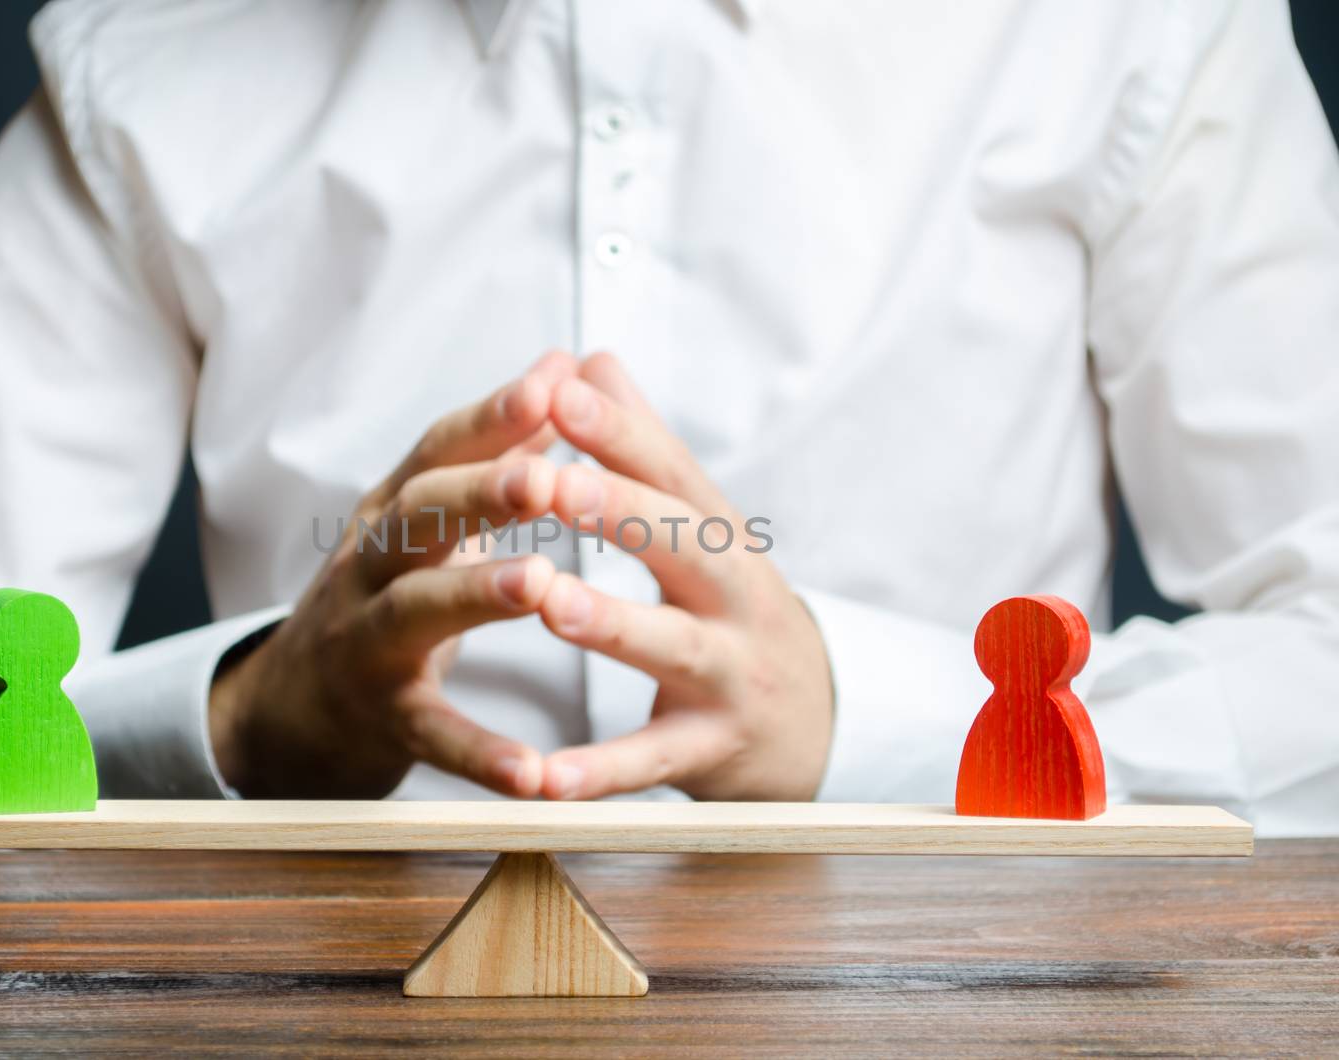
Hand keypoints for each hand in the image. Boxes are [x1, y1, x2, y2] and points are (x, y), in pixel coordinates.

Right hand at [209, 352, 576, 798]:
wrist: (296, 705)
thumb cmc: (389, 592)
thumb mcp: (431, 518)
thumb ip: (497, 449)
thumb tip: (561, 365)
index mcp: (393, 511)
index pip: (437, 450)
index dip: (491, 416)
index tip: (552, 383)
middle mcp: (369, 565)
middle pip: (418, 518)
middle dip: (481, 493)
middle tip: (547, 479)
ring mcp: (366, 641)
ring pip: (414, 611)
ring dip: (475, 596)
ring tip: (540, 586)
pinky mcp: (381, 718)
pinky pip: (429, 734)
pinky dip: (478, 754)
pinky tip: (532, 773)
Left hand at [536, 353, 834, 801]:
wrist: (819, 722)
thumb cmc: (731, 607)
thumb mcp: (701, 526)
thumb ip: (642, 447)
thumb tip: (590, 359)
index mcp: (719, 533)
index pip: (669, 470)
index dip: (617, 431)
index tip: (558, 388)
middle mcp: (733, 596)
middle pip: (682, 545)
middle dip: (615, 510)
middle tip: (545, 480)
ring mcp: (728, 674)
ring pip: (670, 646)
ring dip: (610, 624)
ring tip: (548, 603)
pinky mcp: (711, 750)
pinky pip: (650, 763)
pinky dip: (599, 772)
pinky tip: (543, 778)